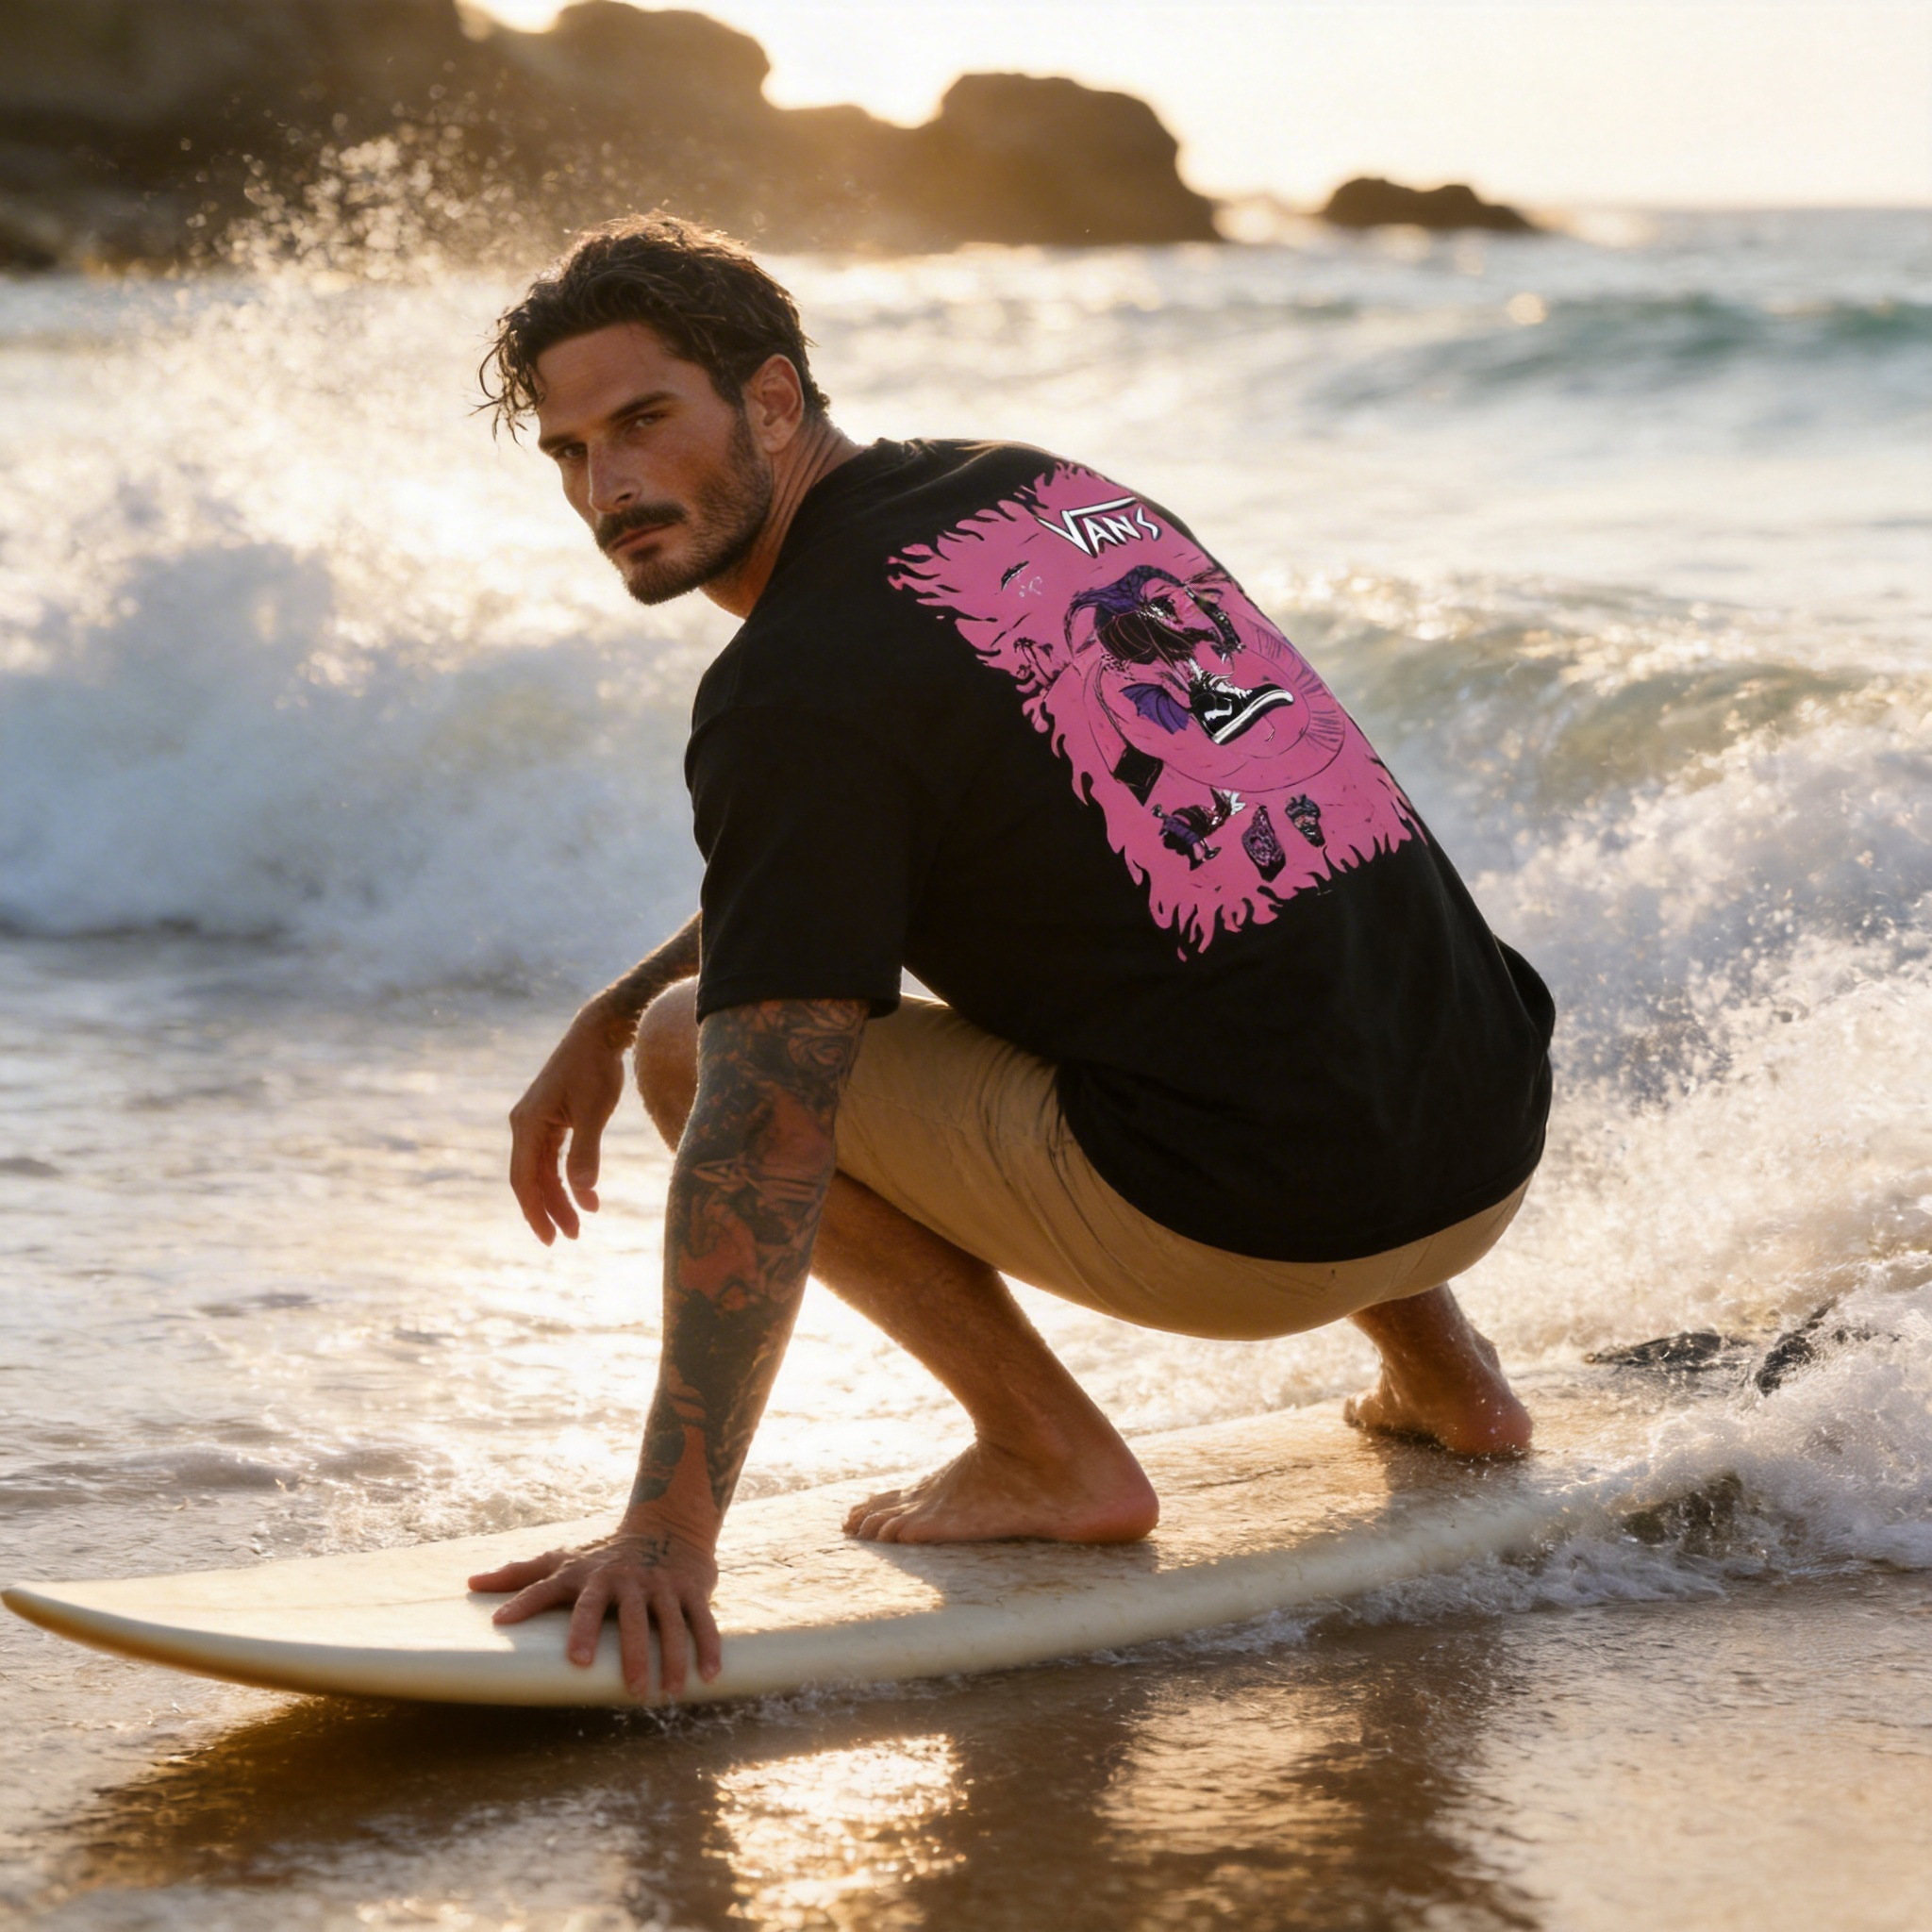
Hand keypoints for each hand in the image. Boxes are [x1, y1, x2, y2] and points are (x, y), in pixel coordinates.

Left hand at [468, 1530, 721, 1698]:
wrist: (667, 1522)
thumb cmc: (605, 1554)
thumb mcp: (564, 1559)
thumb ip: (522, 1574)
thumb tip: (471, 1582)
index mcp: (589, 1575)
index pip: (554, 1590)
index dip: (526, 1602)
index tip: (501, 1623)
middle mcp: (625, 1578)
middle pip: (622, 1613)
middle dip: (622, 1647)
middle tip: (617, 1681)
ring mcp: (661, 1583)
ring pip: (667, 1621)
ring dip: (668, 1657)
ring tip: (664, 1692)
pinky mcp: (691, 1587)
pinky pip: (701, 1619)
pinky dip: (707, 1647)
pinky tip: (707, 1676)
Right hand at [508, 1002, 629, 1244]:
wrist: (599, 1033)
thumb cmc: (597, 1068)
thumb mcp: (595, 1111)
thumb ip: (587, 1152)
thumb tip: (583, 1191)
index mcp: (528, 1124)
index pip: (524, 1178)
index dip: (534, 1211)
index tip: (550, 1237)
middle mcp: (525, 1125)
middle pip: (531, 1179)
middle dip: (548, 1209)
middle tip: (568, 1238)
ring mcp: (537, 1122)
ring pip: (543, 1171)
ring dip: (559, 1197)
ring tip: (580, 1223)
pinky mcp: (551, 1119)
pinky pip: (552, 1157)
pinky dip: (566, 1177)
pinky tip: (585, 1194)